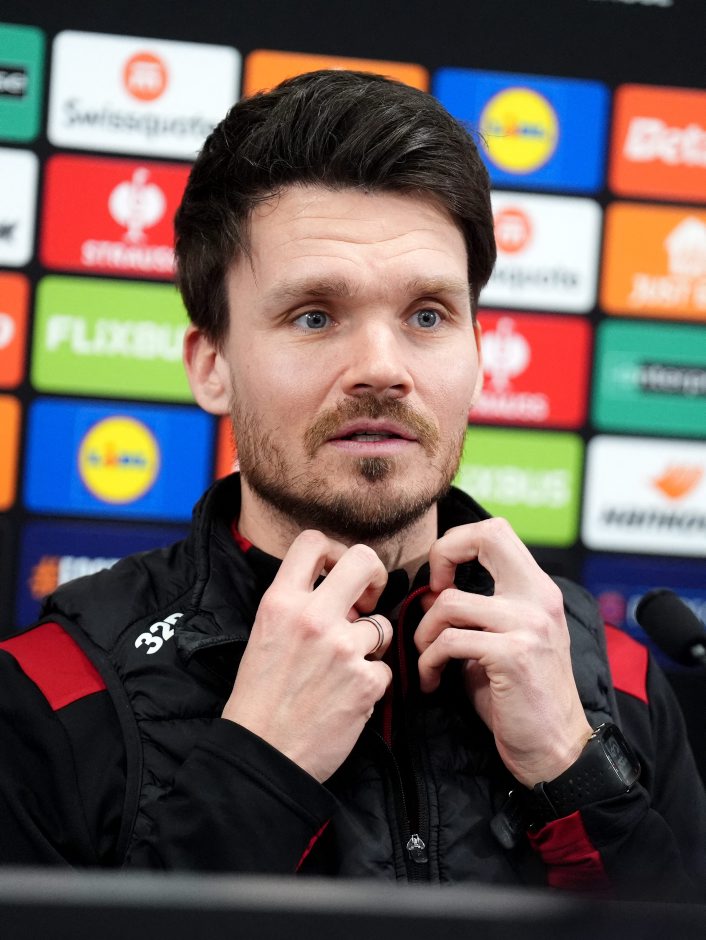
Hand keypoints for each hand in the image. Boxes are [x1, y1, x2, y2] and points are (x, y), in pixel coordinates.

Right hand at [222, 530, 392, 782]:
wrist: (261, 755)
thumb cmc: (259, 698)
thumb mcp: (265, 635)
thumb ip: (300, 606)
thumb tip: (342, 596)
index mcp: (281, 602)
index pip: (313, 541)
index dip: (333, 551)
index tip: (337, 572)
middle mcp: (314, 617)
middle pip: (365, 560)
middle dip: (374, 576)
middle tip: (367, 599)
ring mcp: (344, 649)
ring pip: (383, 624)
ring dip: (371, 643)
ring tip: (345, 668)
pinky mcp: (367, 682)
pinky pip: (385, 668)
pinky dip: (371, 683)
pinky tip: (347, 698)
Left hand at [415, 518, 591, 786]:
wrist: (555, 751)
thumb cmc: (522, 699)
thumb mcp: (502, 643)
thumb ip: (473, 614)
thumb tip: (433, 594)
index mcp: (537, 591)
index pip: (495, 530)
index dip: (458, 544)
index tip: (442, 583)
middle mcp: (538, 599)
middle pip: (486, 536)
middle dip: (442, 556)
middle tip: (432, 597)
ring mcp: (528, 625)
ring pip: (450, 602)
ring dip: (425, 633)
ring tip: (427, 659)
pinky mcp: (512, 655)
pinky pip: (449, 642)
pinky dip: (429, 661)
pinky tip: (432, 681)